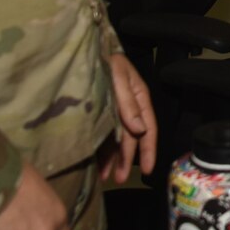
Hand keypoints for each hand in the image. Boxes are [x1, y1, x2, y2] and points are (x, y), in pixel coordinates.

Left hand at [98, 52, 156, 184]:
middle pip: (131, 138)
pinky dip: (102, 152)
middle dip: (127, 160)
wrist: (80, 50)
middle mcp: (128, 108)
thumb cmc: (103, 60)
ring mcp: (114, 112)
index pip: (148, 128)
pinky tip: (98, 166)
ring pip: (117, 140)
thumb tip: (139, 129)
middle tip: (120, 179)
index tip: (148, 170)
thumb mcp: (117, 77)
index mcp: (139, 98)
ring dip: (113, 159)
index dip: (148, 150)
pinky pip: (103, 137)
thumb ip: (127, 102)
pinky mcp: (99, 114)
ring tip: (106, 178)